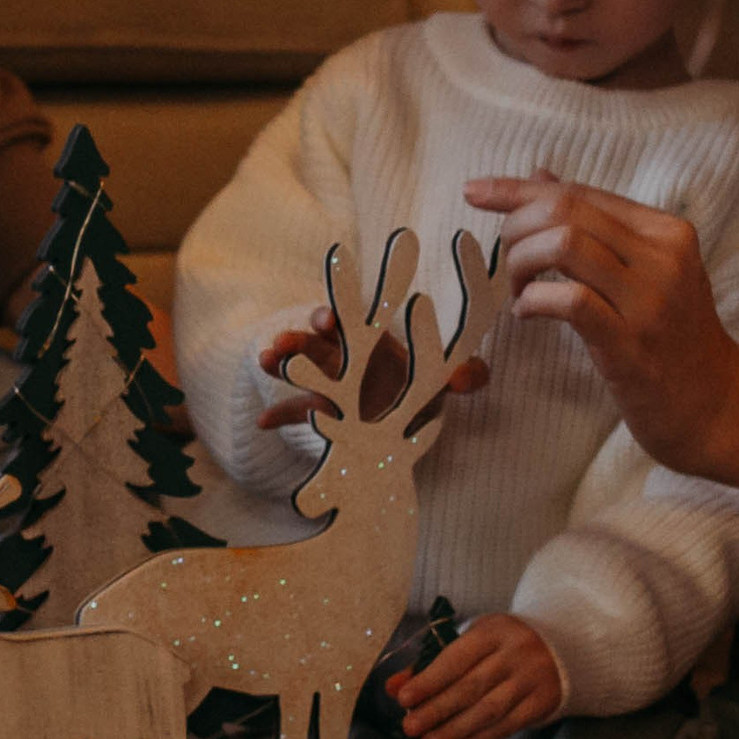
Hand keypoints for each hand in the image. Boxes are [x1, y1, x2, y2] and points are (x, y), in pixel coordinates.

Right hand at [254, 305, 490, 431]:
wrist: (406, 420)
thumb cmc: (420, 390)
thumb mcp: (441, 383)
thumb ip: (463, 377)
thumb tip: (477, 377)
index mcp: (375, 344)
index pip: (354, 323)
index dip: (339, 316)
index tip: (328, 321)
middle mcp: (348, 358)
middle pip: (318, 343)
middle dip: (299, 339)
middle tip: (282, 343)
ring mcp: (330, 385)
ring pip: (300, 370)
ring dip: (281, 364)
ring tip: (266, 361)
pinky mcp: (321, 412)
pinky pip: (296, 412)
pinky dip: (279, 415)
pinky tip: (262, 422)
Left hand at [388, 614, 562, 738]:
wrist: (561, 647)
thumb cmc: (503, 645)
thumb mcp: (472, 641)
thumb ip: (432, 663)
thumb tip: (394, 686)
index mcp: (493, 630)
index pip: (457, 657)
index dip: (430, 679)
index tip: (404, 698)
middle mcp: (515, 653)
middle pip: (471, 686)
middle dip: (437, 709)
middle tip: (410, 727)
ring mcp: (531, 679)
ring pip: (488, 709)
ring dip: (455, 730)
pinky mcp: (541, 703)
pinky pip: (506, 726)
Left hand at [466, 174, 738, 483]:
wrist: (720, 406)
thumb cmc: (676, 336)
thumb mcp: (648, 269)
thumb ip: (597, 223)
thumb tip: (540, 176)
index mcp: (667, 231)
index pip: (580, 192)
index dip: (519, 190)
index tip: (477, 192)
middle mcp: (663, 257)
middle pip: (567, 210)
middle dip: (516, 225)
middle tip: (506, 257)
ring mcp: (649, 301)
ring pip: (564, 244)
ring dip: (522, 262)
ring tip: (519, 289)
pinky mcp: (631, 345)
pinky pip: (569, 301)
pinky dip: (534, 301)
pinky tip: (527, 314)